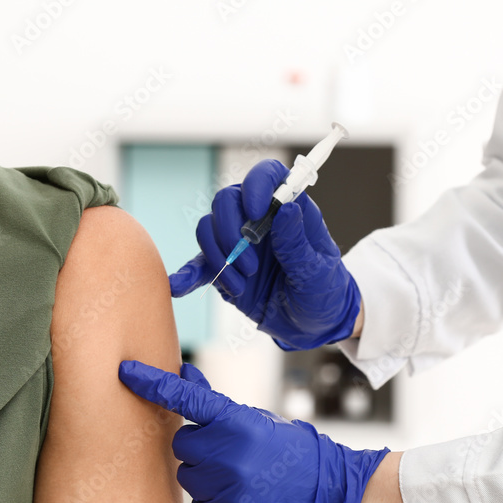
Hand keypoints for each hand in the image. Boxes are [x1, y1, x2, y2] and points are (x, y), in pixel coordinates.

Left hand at [118, 359, 388, 502]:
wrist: (332, 497)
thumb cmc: (295, 456)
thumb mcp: (259, 422)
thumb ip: (217, 407)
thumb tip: (185, 374)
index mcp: (238, 424)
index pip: (186, 399)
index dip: (153, 383)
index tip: (126, 370)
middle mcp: (229, 456)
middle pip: (183, 445)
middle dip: (201, 447)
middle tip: (232, 452)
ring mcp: (227, 492)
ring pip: (189, 478)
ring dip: (207, 477)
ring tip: (243, 479)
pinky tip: (245, 501)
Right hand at [169, 159, 361, 349]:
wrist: (310, 326)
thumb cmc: (323, 293)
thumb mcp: (317, 271)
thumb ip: (298, 243)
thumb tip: (286, 208)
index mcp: (289, 211)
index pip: (268, 176)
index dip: (257, 185)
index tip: (256, 211)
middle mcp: (260, 220)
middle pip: (227, 200)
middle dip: (230, 230)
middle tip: (250, 265)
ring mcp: (238, 243)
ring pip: (209, 228)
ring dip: (219, 257)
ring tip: (241, 284)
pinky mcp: (224, 268)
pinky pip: (199, 264)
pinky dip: (187, 274)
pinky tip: (179, 286)